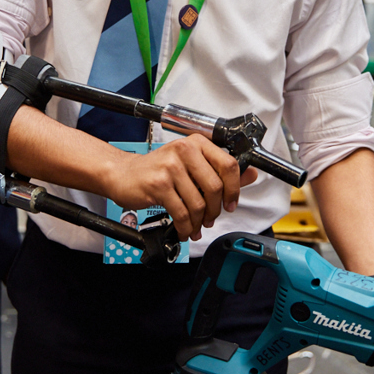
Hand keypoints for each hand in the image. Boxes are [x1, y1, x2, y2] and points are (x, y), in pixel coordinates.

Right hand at [102, 135, 255, 240]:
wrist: (123, 174)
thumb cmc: (157, 170)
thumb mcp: (190, 165)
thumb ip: (220, 170)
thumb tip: (250, 174)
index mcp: (196, 143)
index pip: (228, 165)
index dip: (234, 189)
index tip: (231, 203)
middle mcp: (185, 150)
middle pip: (215, 187)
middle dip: (215, 210)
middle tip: (210, 219)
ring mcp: (171, 166)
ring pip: (199, 203)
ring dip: (199, 222)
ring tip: (195, 227)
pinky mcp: (159, 184)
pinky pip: (182, 213)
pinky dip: (185, 227)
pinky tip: (183, 230)